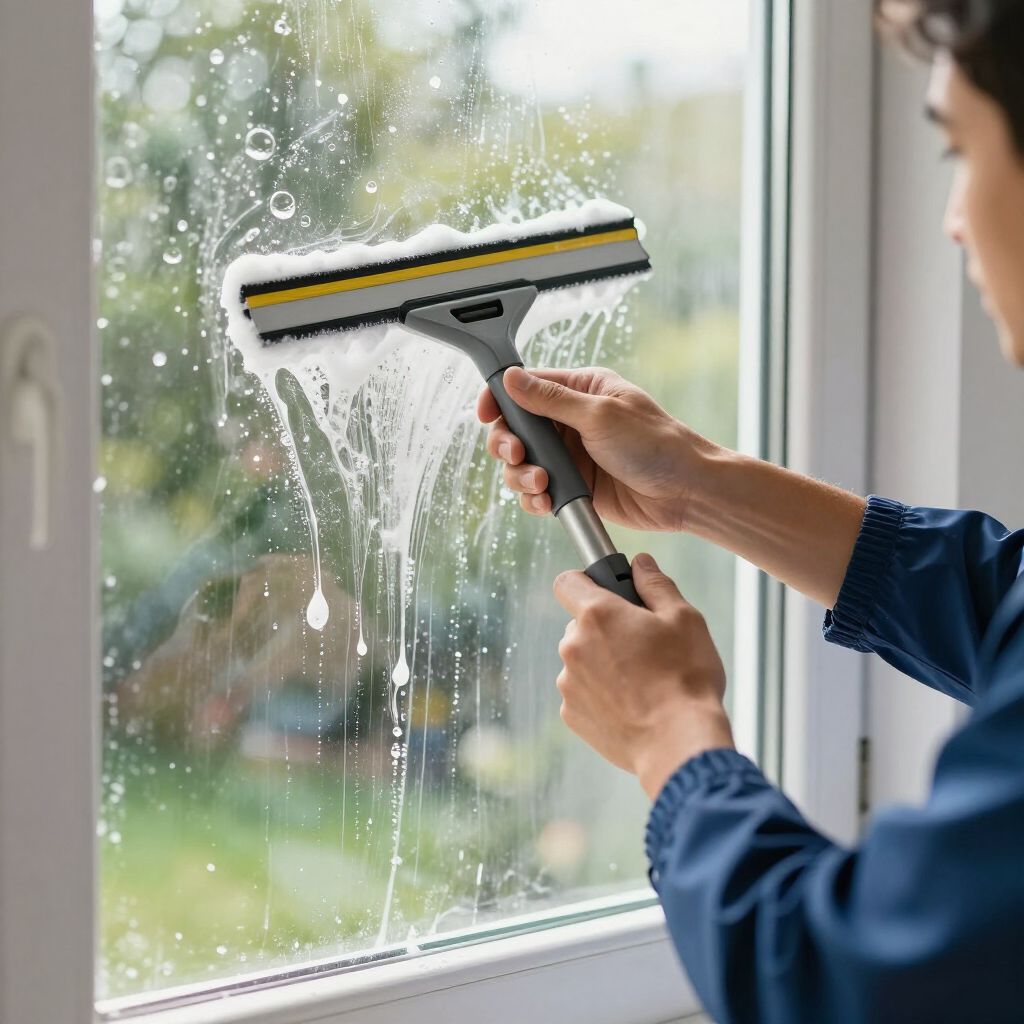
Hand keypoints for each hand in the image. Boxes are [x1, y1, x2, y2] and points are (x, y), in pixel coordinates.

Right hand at [477, 366, 714, 532]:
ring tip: (542, 483)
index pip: (526, 386)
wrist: (685, 492)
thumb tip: (513, 379)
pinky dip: (534, 499)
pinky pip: (538, 491)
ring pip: (522, 464)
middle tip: (518, 455)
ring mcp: (571, 455)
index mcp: (580, 390)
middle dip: (509, 445)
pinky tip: (546, 502)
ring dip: (522, 476)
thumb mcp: (600, 415)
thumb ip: (551, 400)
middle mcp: (570, 421)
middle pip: (516, 429)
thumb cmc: (656, 444)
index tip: (486, 414)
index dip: (500, 399)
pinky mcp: (574, 486)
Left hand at [554, 552, 734, 799]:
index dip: (586, 581)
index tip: (606, 591)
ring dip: (603, 662)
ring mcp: (569, 683)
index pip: (567, 581)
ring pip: (582, 659)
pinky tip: (633, 704)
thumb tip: (640, 563)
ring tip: (643, 681)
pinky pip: (583, 692)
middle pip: (580, 624)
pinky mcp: (572, 715)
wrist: (679, 744)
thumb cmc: (686, 678)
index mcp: (597, 614)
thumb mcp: (684, 618)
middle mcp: (572, 645)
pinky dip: (602, 694)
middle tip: (643, 644)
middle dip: (606, 628)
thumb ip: (656, 584)